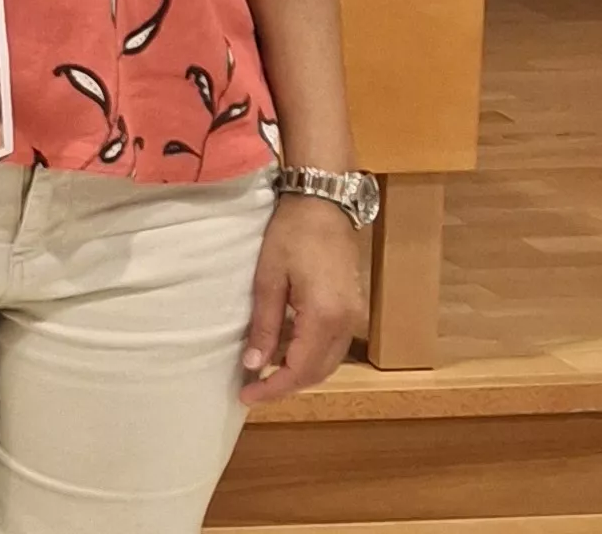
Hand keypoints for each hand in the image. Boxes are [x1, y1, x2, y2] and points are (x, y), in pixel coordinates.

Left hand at [239, 193, 366, 404]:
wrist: (323, 205)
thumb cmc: (290, 235)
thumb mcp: (268, 279)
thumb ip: (265, 325)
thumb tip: (253, 365)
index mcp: (324, 317)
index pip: (300, 370)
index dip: (273, 388)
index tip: (247, 397)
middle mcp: (346, 324)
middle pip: (318, 372)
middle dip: (285, 385)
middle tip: (252, 390)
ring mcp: (354, 317)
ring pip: (328, 363)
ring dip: (299, 374)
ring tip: (265, 376)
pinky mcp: (353, 309)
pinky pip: (333, 347)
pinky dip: (310, 357)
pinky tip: (286, 353)